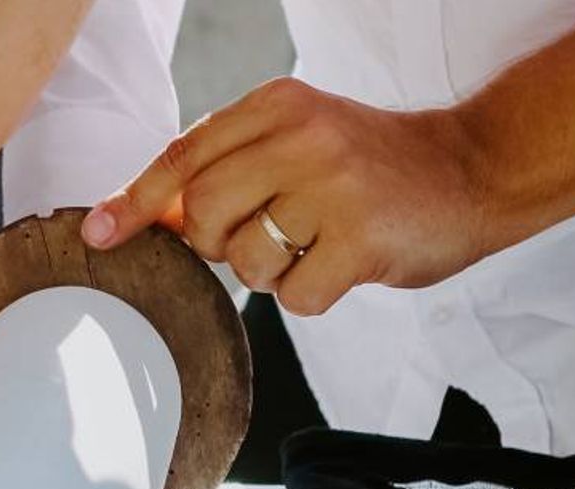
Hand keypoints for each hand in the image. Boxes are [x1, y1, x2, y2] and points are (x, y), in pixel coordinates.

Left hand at [81, 77, 499, 314]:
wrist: (477, 168)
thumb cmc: (372, 165)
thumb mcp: (297, 139)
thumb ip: (226, 165)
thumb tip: (139, 213)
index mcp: (279, 104)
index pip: (182, 156)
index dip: (134, 201)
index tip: (98, 232)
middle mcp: (303, 137)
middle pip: (201, 212)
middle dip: (215, 242)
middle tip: (262, 235)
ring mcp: (334, 188)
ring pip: (244, 260)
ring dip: (268, 270)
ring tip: (313, 243)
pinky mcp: (362, 240)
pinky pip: (292, 296)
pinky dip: (309, 294)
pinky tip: (342, 264)